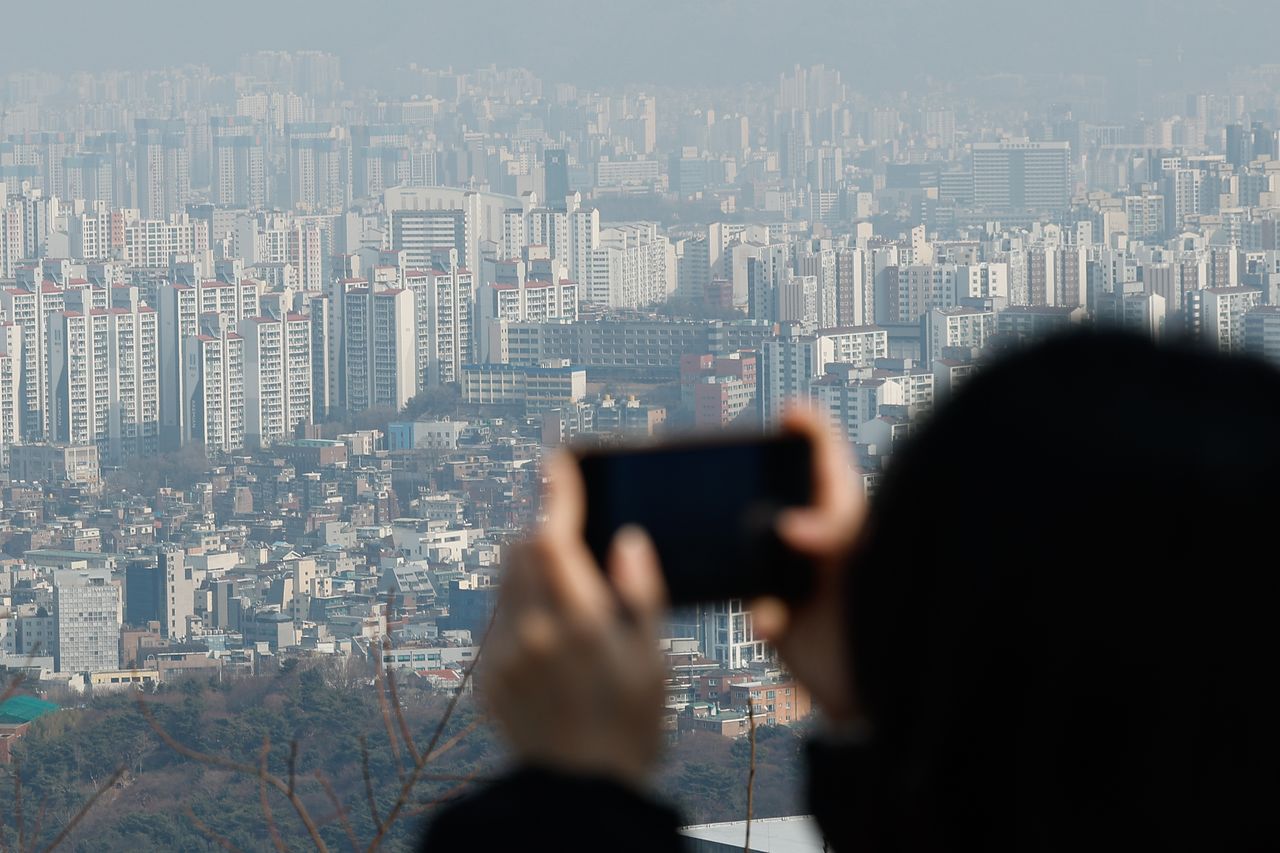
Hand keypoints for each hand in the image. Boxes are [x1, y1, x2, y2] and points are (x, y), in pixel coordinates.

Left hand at [483, 452, 668, 786]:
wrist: (579, 793)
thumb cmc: (630, 725)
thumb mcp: (653, 660)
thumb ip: (640, 594)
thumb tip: (626, 540)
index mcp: (580, 622)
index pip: (553, 535)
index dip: (556, 493)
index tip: (557, 463)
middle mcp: (532, 632)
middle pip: (521, 548)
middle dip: (544, 532)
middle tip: (572, 541)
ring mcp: (503, 655)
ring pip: (504, 580)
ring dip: (529, 566)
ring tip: (565, 594)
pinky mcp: (486, 676)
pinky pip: (497, 619)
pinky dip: (519, 608)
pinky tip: (550, 639)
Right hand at [751, 408, 866, 721]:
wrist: (890, 700)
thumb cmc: (899, 620)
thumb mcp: (874, 561)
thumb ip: (835, 532)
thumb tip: (789, 527)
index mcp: (848, 518)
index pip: (829, 461)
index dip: (809, 430)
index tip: (790, 414)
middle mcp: (820, 546)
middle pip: (783, 498)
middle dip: (762, 490)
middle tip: (739, 477)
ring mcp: (798, 584)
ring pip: (759, 551)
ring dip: (749, 555)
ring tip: (746, 552)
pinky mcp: (781, 623)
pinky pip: (757, 608)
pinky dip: (762, 613)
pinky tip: (772, 619)